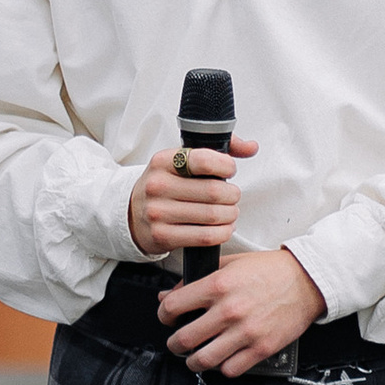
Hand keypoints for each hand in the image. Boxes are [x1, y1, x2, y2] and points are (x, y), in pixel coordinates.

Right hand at [127, 132, 260, 258]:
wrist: (133, 213)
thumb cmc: (167, 185)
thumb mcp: (183, 160)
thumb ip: (219, 149)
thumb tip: (251, 147)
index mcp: (163, 161)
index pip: (204, 160)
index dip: (227, 166)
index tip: (229, 171)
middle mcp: (157, 185)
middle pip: (214, 191)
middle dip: (233, 195)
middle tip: (232, 196)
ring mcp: (158, 212)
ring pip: (212, 215)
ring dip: (230, 215)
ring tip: (230, 212)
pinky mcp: (163, 235)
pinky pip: (205, 237)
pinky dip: (223, 233)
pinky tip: (224, 227)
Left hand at [161, 246, 326, 377]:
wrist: (307, 280)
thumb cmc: (270, 271)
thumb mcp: (230, 264)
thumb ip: (197, 279)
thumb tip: (167, 295)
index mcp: (218, 286)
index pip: (172, 307)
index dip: (164, 315)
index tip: (168, 318)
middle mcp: (229, 311)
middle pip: (183, 339)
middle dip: (174, 343)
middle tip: (177, 342)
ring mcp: (245, 332)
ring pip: (202, 360)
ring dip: (193, 362)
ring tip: (195, 357)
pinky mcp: (261, 348)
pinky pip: (230, 369)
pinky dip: (222, 367)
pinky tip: (223, 358)